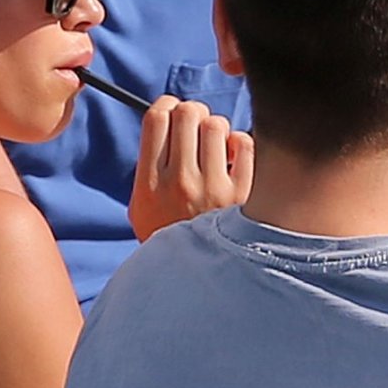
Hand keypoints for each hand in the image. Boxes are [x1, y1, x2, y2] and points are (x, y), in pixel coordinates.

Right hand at [129, 97, 254, 241]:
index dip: (166, 105)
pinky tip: (234, 160)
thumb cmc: (168, 237)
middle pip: (187, 113)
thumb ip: (150, 166)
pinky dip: (240, 144)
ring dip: (216, 129)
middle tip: (196, 127)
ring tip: (216, 147)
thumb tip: (166, 122)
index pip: (156, 119)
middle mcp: (180, 184)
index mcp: (150, 184)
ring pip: (216, 125)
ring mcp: (214, 190)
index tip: (172, 112)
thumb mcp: (142, 206)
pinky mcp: (243, 195)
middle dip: (192, 113)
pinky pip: (245, 143)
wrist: (196, 281)